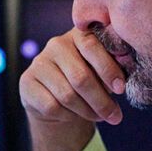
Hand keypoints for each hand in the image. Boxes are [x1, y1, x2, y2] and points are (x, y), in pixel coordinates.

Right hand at [20, 29, 125, 150]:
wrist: (56, 97)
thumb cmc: (89, 79)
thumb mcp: (102, 71)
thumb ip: (113, 68)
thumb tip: (124, 77)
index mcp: (78, 34)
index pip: (92, 46)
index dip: (108, 69)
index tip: (121, 89)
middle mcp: (56, 44)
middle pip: (80, 77)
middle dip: (101, 101)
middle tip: (116, 116)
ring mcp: (39, 63)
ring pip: (67, 95)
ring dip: (88, 111)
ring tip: (99, 116)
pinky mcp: (27, 82)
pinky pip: (52, 106)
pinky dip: (68, 115)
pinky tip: (75, 114)